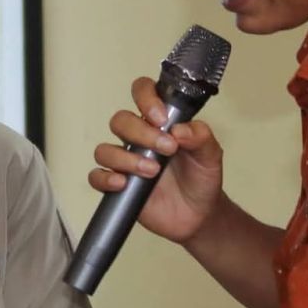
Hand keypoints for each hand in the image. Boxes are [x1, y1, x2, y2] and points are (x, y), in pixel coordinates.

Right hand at [89, 76, 223, 243]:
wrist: (199, 214)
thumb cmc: (201, 179)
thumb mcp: (211, 155)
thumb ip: (201, 137)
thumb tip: (180, 129)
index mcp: (159, 122)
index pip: (142, 93)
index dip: (146, 98)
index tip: (162, 118)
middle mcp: (138, 138)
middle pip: (121, 120)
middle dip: (141, 132)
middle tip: (167, 149)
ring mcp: (125, 161)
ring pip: (104, 148)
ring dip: (125, 158)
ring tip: (151, 171)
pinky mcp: (118, 186)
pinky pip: (96, 176)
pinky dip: (105, 178)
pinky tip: (123, 183)